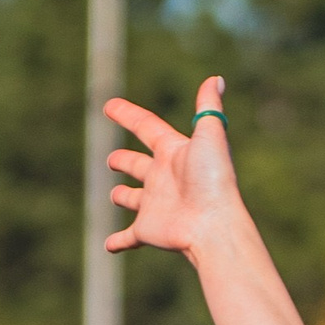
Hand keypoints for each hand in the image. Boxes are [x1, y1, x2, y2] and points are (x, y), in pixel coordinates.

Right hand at [104, 77, 243, 259]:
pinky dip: (118, 241)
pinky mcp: (148, 230)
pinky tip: (108, 245)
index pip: (147, 128)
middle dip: (125, 160)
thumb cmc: (213, 180)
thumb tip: (215, 78)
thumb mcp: (210, 136)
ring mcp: (155, 205)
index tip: (109, 106)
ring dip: (123, 196)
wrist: (213, 225)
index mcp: (175, 153)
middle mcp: (164, 178)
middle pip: (139, 165)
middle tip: (112, 159)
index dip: (128, 116)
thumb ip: (208, 108)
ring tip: (115, 195)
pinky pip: (129, 236)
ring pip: (134, 199)